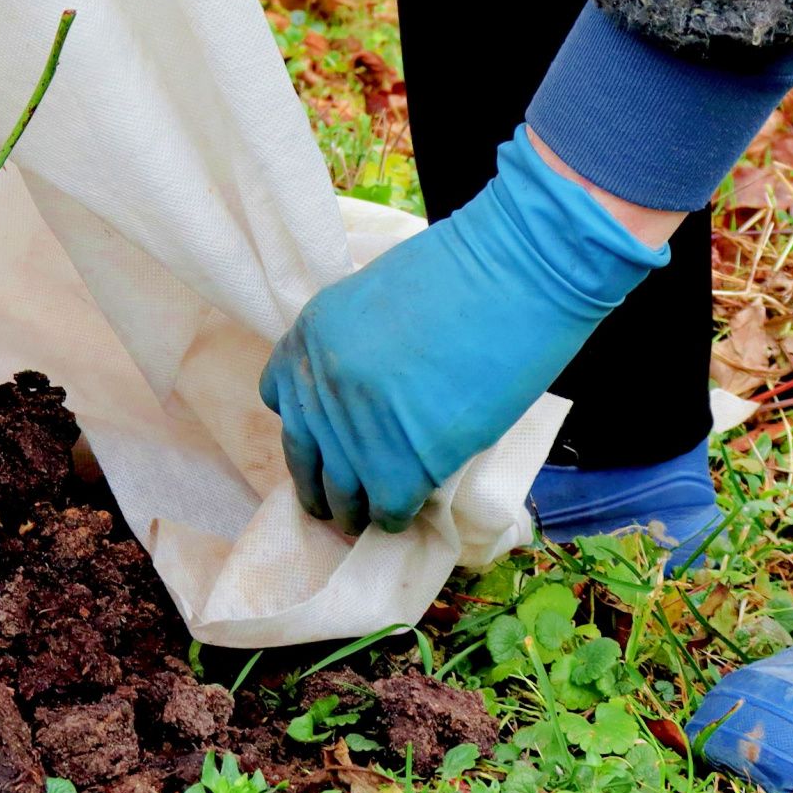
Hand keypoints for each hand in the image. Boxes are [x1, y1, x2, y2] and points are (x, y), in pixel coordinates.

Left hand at [259, 129, 669, 532]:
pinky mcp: (399, 467)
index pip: (280, 399)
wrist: (512, 275)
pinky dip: (395, 517)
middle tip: (333, 502)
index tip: (322, 442)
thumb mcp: (373, 298)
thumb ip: (352, 344)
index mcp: (308, 338)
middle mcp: (319, 387)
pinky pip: (386, 509)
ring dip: (352, 510)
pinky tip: (407, 514)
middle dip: (317, 484)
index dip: (304, 425)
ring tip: (363, 520)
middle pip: (302, 456)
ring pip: (340, 494)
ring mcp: (353, 431)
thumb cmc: (461, 272)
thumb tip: (363, 390)